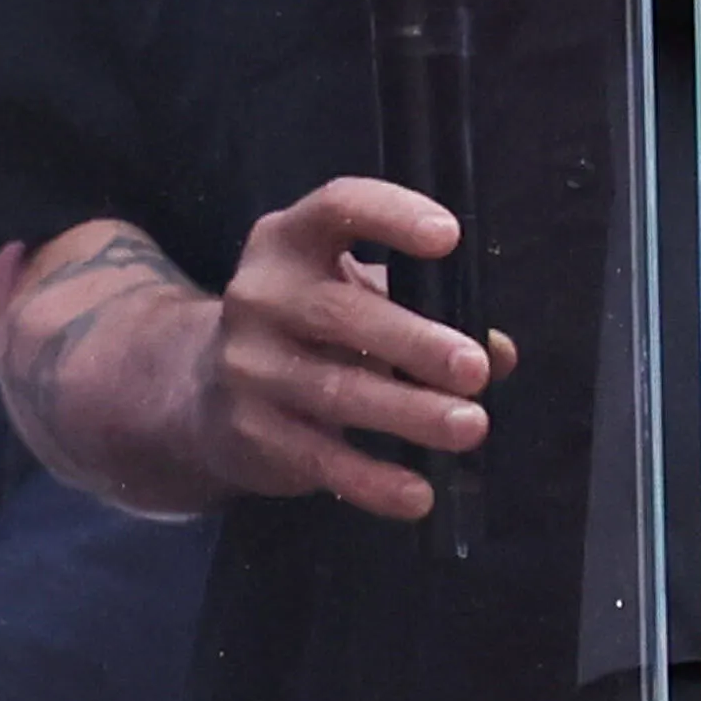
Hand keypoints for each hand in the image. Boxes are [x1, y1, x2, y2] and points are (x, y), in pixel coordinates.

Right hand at [200, 181, 513, 525]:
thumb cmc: (309, 328)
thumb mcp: (356, 296)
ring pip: (336, 391)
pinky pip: (319, 459)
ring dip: (409, 413)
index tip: (449, 236)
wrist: (201, 394)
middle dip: (415, 343)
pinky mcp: (250, 432)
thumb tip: (500, 352)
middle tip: (475, 370)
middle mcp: (259, 295)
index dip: (392, 216)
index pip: (339, 207)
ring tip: (469, 427)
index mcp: (289, 240)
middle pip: (341, 314)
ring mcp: (247, 366)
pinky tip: (418, 494)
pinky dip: (373, 481)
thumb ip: (426, 308)